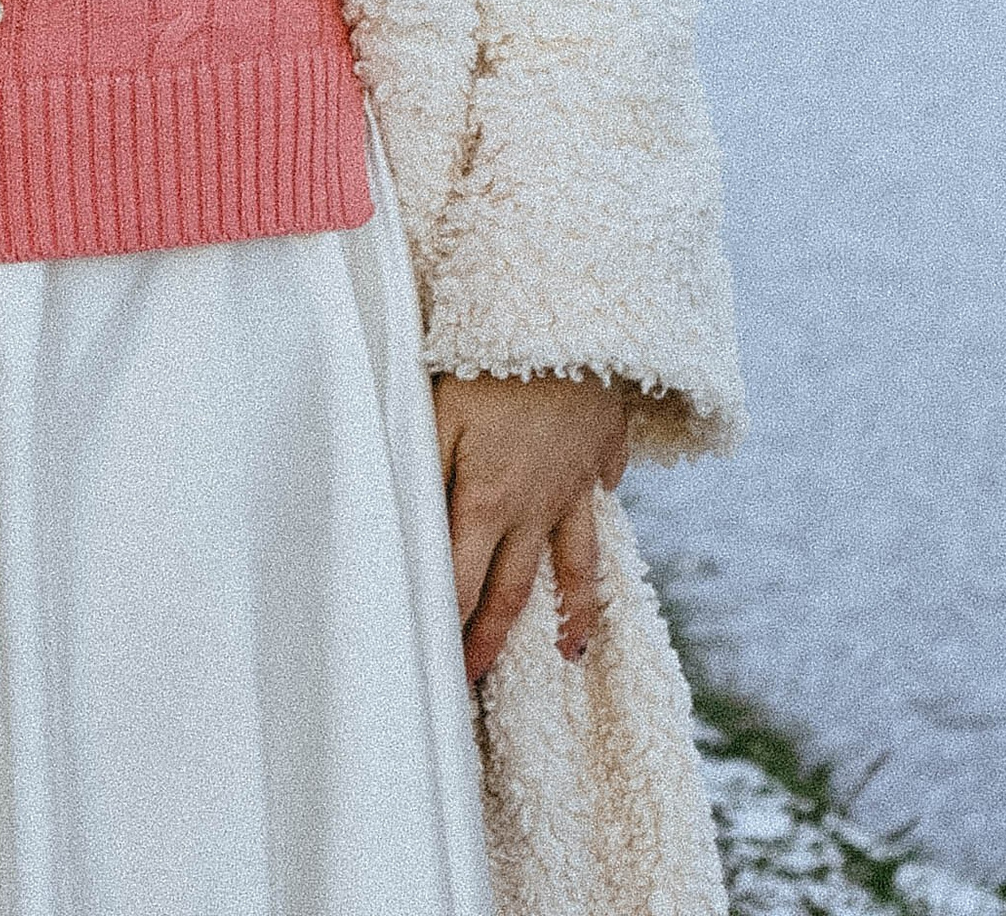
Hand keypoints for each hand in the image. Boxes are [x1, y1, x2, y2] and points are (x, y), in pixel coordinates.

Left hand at [429, 372, 633, 681]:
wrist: (571, 321)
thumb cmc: (488, 362)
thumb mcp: (435, 413)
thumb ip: (419, 474)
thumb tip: (405, 536)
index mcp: (485, 502)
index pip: (458, 585)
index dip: (444, 630)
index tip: (432, 669)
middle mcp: (533, 509)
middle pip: (511, 590)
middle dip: (491, 640)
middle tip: (475, 683)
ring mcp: (573, 488)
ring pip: (572, 566)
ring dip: (569, 614)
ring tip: (568, 652)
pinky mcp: (600, 456)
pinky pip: (601, 505)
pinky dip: (600, 523)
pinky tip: (599, 534)